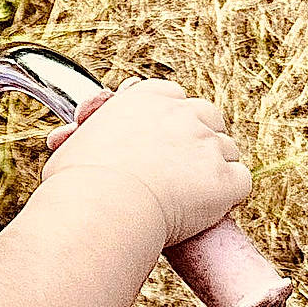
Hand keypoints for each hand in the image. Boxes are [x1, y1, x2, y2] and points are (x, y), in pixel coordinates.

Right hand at [41, 78, 251, 246]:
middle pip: (208, 117)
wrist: (100, 208)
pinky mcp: (227, 178)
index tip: (156, 141)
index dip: (166, 122)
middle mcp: (183, 112)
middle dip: (197, 139)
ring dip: (212, 169)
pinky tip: (206, 210)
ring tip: (186, 197)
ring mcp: (209, 144)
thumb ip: (89, 132)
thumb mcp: (75, 142)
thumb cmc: (76, 182)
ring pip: (226, 150)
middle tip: (177, 168)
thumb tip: (67, 136)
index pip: (173, 98)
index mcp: (147, 96)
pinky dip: (227, 197)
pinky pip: (239, 183)